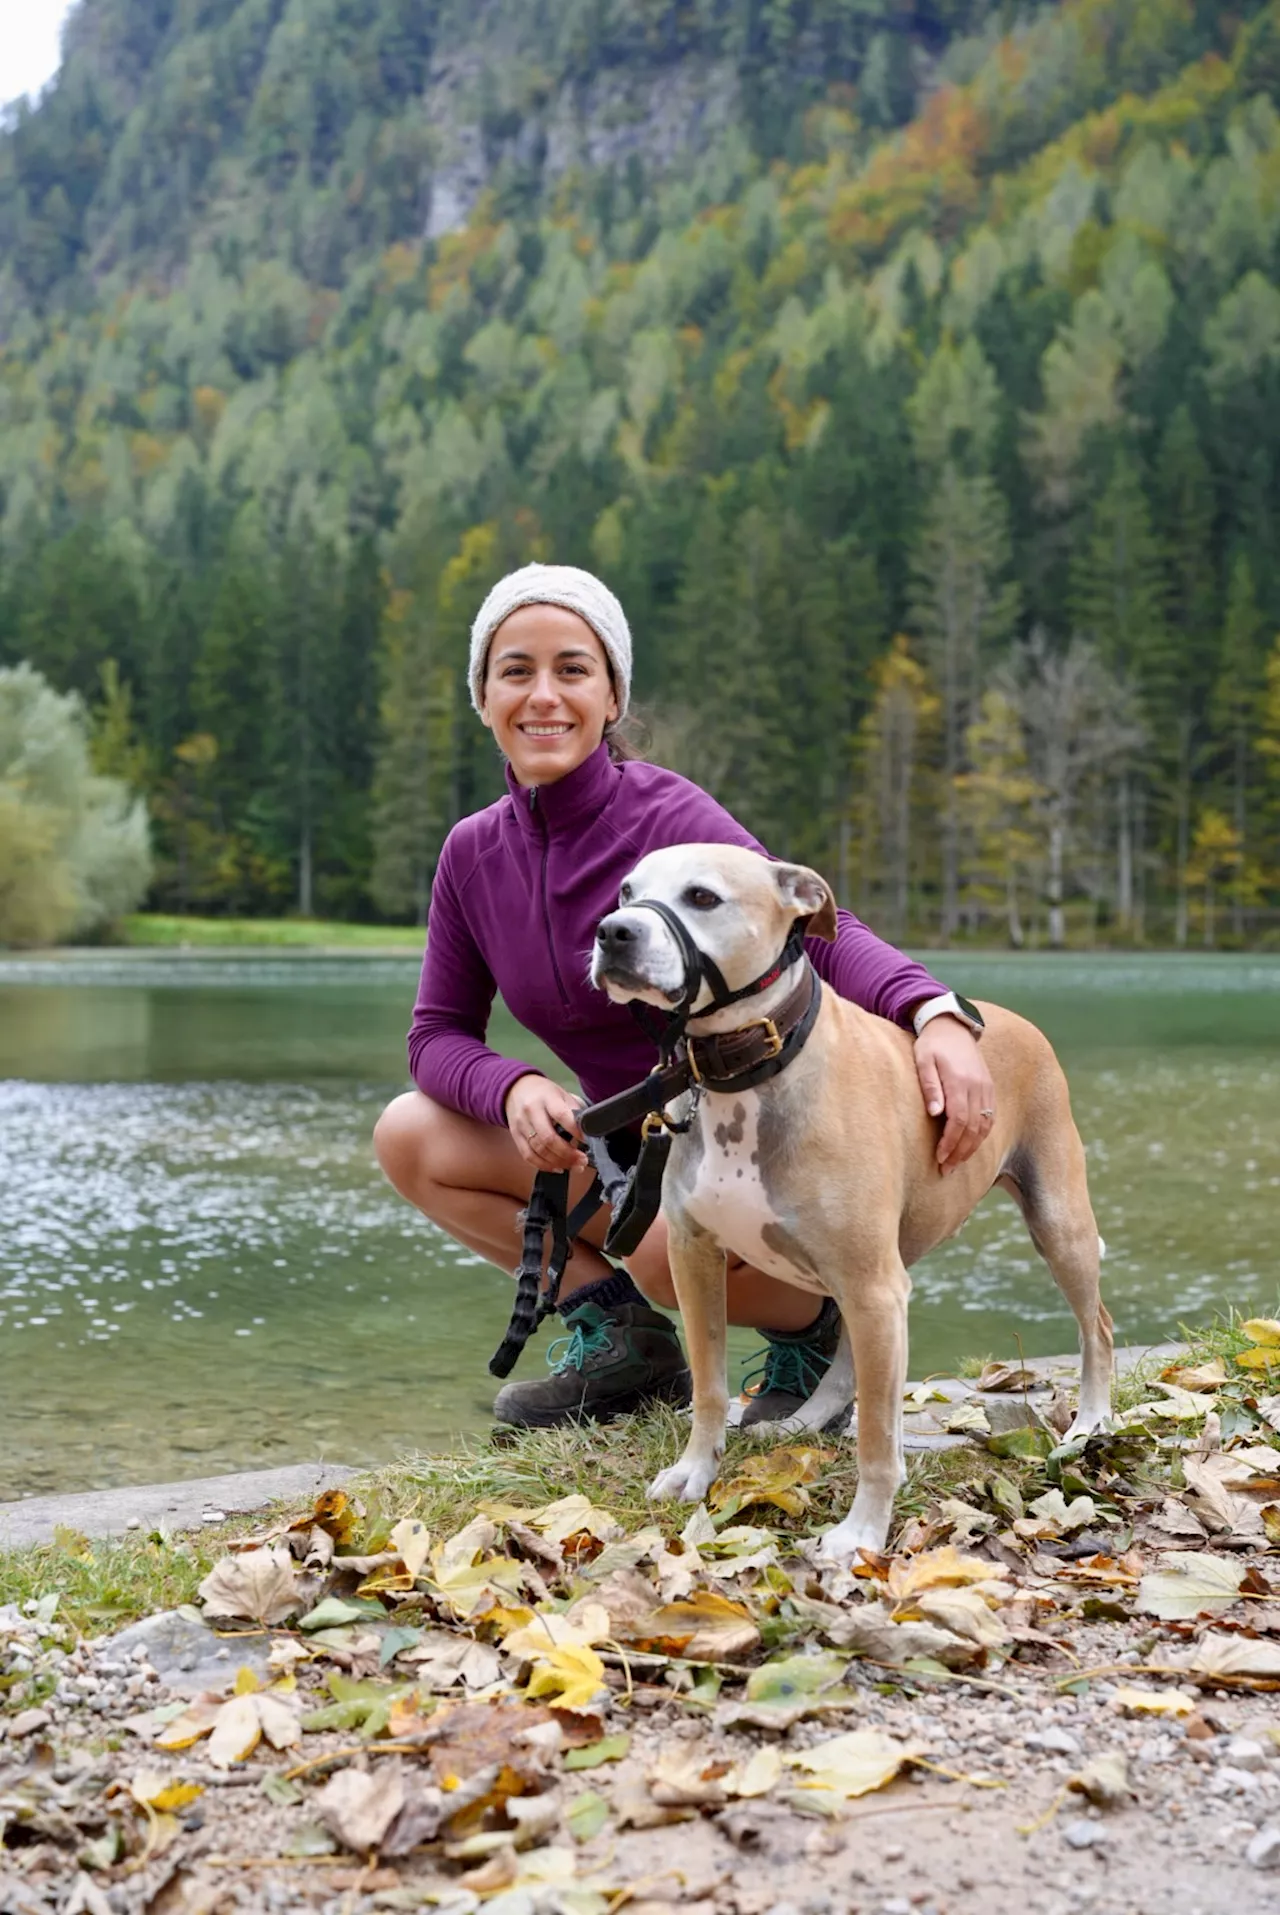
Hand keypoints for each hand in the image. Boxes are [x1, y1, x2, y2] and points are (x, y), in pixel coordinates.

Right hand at [504, 1074, 586, 1170]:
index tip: (588, 1141)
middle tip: (582, 1160)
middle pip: (548, 1138)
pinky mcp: (515, 1136)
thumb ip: (573, 1111)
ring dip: (558, 1162)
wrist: (516, 1089)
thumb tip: (588, 1132)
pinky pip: (528, 1156)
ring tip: (573, 1165)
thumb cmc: (545, 1093)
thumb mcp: (562, 1094)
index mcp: (547, 1098)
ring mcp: (521, 1125)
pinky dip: (544, 1165)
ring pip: (538, 1150)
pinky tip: (557, 1168)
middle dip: (568, 1153)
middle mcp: (531, 1111)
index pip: (561, 1115)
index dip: (575, 1131)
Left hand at [913, 1018, 995, 1174]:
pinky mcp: (989, 1088)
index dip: (951, 1142)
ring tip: (956, 1162)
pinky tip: (970, 1146)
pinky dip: (982, 1135)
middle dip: (960, 1152)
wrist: (952, 1027)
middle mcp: (977, 1086)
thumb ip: (929, 1086)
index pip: (959, 1119)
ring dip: (972, 1147)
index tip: (940, 1158)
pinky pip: (991, 1117)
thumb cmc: (932, 1045)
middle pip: (974, 1128)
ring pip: (985, 1125)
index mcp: (960, 1081)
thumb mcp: (923, 1060)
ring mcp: (986, 1088)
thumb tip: (935, 1113)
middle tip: (946, 1169)